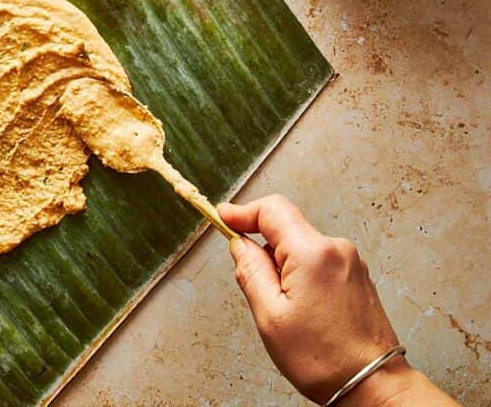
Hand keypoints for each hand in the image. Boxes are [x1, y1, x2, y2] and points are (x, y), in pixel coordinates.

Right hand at [219, 195, 456, 405]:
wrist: (373, 385)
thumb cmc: (324, 358)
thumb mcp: (270, 316)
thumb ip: (250, 271)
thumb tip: (239, 244)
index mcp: (312, 253)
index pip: (271, 210)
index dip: (242, 212)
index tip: (223, 217)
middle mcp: (336, 249)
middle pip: (285, 227)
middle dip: (261, 247)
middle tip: (251, 283)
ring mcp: (350, 262)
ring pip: (300, 246)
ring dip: (281, 264)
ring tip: (282, 307)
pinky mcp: (356, 275)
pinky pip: (317, 260)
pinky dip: (299, 273)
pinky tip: (300, 307)